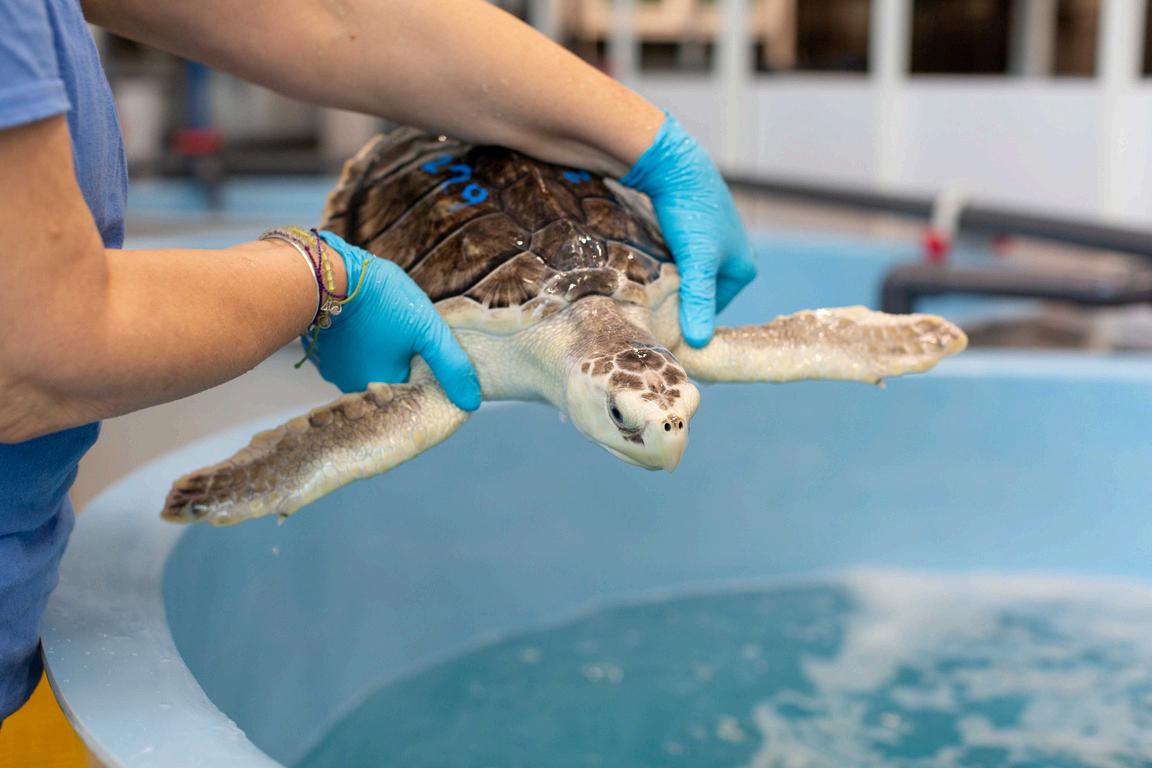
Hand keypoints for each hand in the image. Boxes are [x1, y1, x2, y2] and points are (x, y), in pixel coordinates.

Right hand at [306, 232, 481, 409]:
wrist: (329, 273)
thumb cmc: (381, 301)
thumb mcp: (428, 331)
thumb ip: (452, 366)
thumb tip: (472, 401)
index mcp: (383, 387)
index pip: (413, 389)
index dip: (425, 370)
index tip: (428, 351)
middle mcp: (352, 385)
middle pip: (388, 375)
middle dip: (401, 357)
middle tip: (408, 330)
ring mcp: (331, 367)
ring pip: (366, 361)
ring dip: (379, 346)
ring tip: (387, 319)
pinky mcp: (318, 348)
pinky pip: (346, 349)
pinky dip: (358, 337)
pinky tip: (366, 318)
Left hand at [620, 113, 755, 346]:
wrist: (673, 164)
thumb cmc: (691, 214)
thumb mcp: (696, 264)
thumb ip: (698, 302)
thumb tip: (698, 345)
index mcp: (744, 268)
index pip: (712, 309)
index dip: (687, 315)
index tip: (661, 318)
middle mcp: (733, 254)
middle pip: (699, 292)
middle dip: (677, 296)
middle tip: (651, 298)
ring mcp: (713, 240)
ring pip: (686, 274)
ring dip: (668, 279)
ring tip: (647, 279)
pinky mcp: (693, 227)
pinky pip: (678, 256)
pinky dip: (664, 261)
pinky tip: (648, 259)